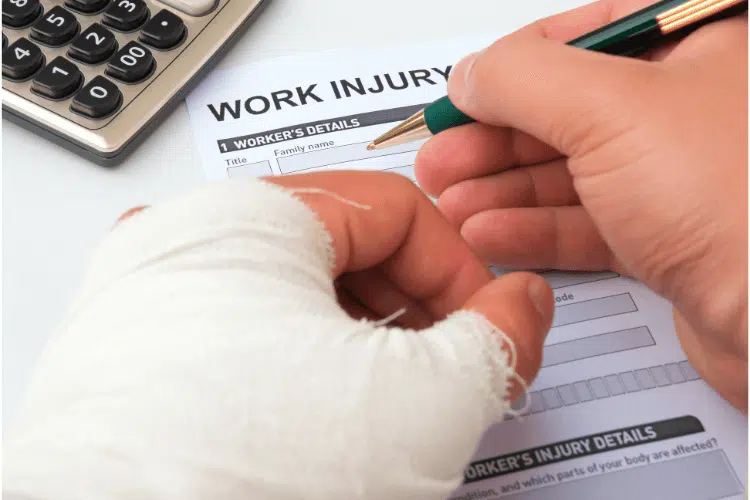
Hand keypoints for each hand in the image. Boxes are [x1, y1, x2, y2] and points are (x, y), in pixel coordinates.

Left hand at [5, 172, 553, 499]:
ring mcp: (147, 304)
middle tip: (447, 370)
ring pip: (291, 296)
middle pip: (342, 250)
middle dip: (413, 313)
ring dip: (357, 344)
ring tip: (383, 404)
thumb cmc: (247, 478)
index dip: (462, 268)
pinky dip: (295, 365)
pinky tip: (316, 411)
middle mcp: (179, 246)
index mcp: (245, 217)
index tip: (490, 326)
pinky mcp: (133, 360)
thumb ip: (497, 336)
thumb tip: (520, 306)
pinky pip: (239, 336)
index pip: (395, 208)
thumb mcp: (421, 399)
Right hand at [414, 0, 747, 410]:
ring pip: (569, 173)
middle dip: (493, 140)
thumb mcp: (610, 110)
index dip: (511, 67)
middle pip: (565, 111)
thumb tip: (473, 74)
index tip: (462, 96)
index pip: (582, 34)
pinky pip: (585, 224)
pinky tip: (490, 235)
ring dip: (503, 190)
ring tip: (454, 205)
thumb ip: (524, 80)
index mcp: (697, 47)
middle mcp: (689, 107)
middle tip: (443, 160)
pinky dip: (534, 230)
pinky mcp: (665, 238)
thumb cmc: (741, 203)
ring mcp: (676, 177)